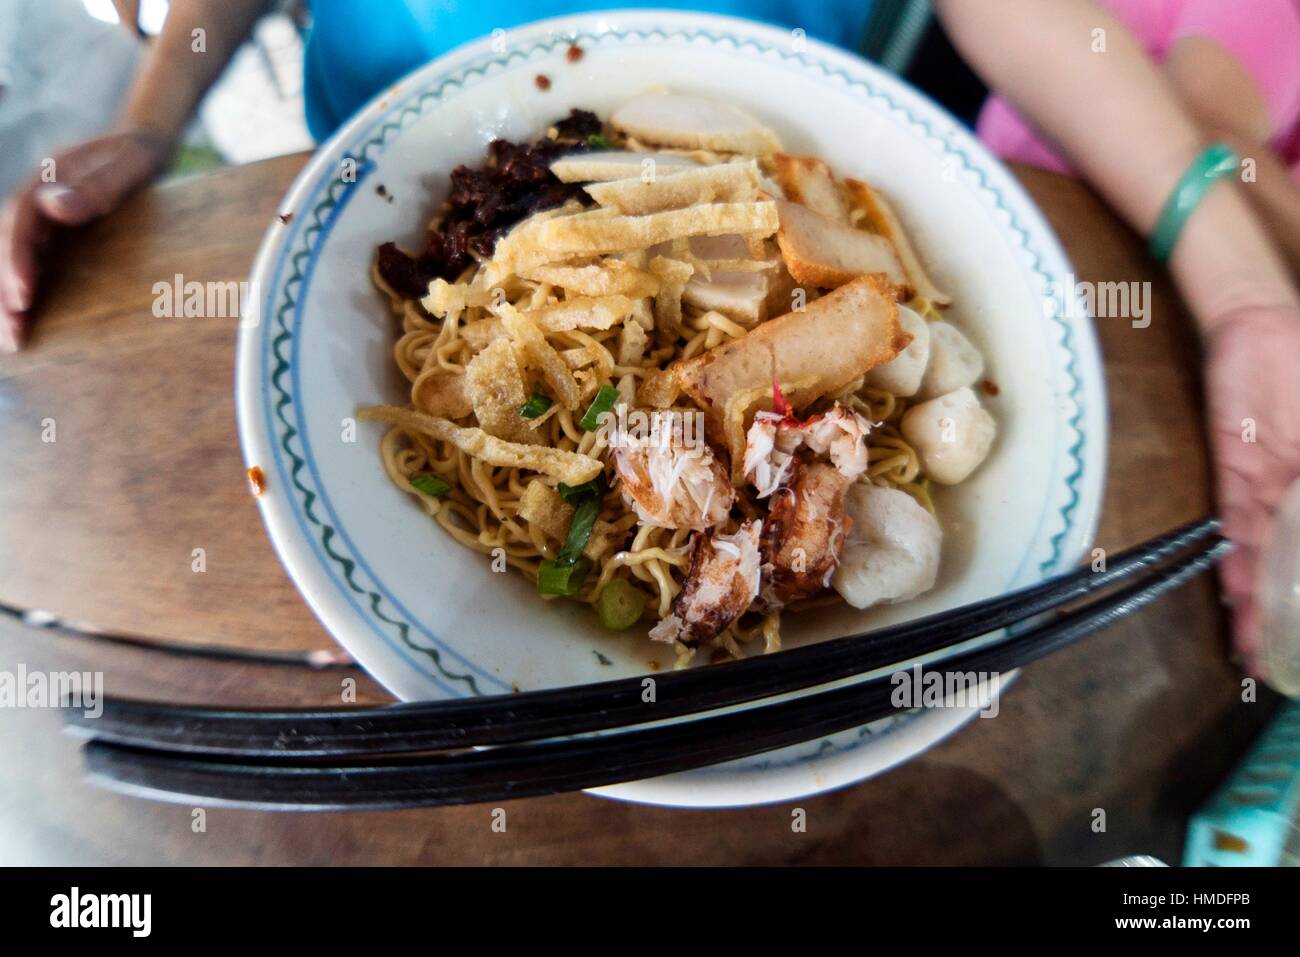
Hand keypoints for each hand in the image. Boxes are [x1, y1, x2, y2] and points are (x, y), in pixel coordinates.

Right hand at [0, 130, 170, 351]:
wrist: (144, 145)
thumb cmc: (141, 154)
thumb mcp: (131, 163)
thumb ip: (99, 185)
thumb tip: (56, 208)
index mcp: (49, 175)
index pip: (21, 221)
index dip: (17, 259)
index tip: (24, 295)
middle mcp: (38, 196)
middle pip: (9, 242)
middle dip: (5, 289)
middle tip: (14, 332)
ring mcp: (44, 215)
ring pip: (15, 256)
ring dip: (7, 295)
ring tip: (13, 340)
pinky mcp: (54, 232)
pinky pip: (32, 261)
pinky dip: (23, 288)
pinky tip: (24, 320)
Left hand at [1205, 304, 1299, 673]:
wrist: (1261, 323)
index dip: (1296, 599)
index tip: (1297, 644)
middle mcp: (1288, 499)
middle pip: (1285, 565)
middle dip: (1280, 614)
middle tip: (1271, 661)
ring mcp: (1263, 486)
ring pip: (1259, 555)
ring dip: (1255, 601)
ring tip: (1253, 647)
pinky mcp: (1234, 467)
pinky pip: (1237, 519)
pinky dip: (1237, 556)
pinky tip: (1236, 591)